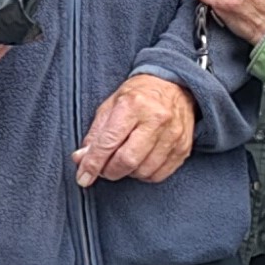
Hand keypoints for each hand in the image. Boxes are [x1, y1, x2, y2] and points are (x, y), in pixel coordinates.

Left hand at [76, 72, 197, 187]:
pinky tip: (139, 163)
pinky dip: (144, 175)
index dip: (93, 163)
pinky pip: (159, 175)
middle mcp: (156, 120)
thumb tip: (81, 159)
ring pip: (143, 171)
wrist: (174, 86)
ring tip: (122, 161)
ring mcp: (173, 135)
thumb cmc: (138, 96)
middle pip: (128, 160)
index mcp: (134, 105)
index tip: (83, 177)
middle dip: (109, 171)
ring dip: (127, 173)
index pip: (109, 142)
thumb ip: (95, 134)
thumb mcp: (110, 106)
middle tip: (103, 168)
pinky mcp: (183, 147)